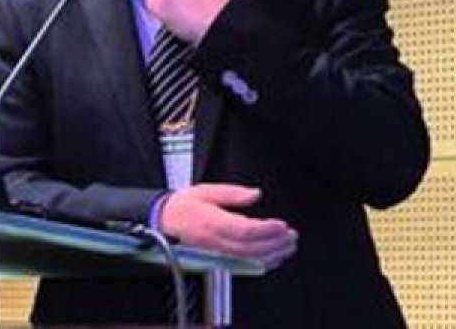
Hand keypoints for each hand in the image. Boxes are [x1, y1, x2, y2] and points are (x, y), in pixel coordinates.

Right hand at [159, 183, 297, 270]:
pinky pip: (244, 266)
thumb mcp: (206, 190)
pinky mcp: (218, 260)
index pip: (245, 230)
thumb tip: (255, 194)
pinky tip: (273, 257)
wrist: (163, 222)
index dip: (267, 229)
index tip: (282, 224)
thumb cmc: (183, 206)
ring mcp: (216, 254)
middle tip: (291, 236)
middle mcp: (215, 242)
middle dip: (275, 243)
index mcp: (212, 222)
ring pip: (250, 260)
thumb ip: (233, 193)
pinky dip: (262, 264)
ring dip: (273, 255)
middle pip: (251, 248)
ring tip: (288, 245)